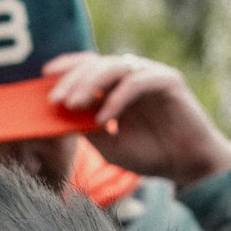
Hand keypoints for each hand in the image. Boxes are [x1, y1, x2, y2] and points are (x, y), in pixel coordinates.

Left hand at [42, 52, 230, 189]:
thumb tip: (58, 117)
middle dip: (72, 80)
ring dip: (89, 84)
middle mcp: (132, 75)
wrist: (187, 166)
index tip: (43, 78)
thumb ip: (86, 129)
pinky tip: (104, 119)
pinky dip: (117, 99)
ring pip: (114, 67)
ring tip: (73, 105)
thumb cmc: (150, 155)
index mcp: (117, 86)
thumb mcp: (109, 145)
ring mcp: (150, 75)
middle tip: (55, 99)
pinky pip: (136, 83)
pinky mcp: (168, 81)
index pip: (88, 67)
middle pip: (96, 64)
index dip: (66, 68)